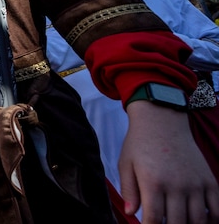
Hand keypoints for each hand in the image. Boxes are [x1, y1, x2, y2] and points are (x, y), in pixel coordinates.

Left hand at [119, 101, 218, 222]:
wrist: (162, 121)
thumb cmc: (140, 143)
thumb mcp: (126, 164)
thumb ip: (129, 190)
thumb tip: (131, 213)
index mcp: (153, 182)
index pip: (154, 218)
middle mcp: (177, 185)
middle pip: (177, 222)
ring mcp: (196, 183)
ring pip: (199, 219)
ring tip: (180, 222)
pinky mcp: (209, 180)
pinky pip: (217, 208)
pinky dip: (212, 220)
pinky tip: (202, 221)